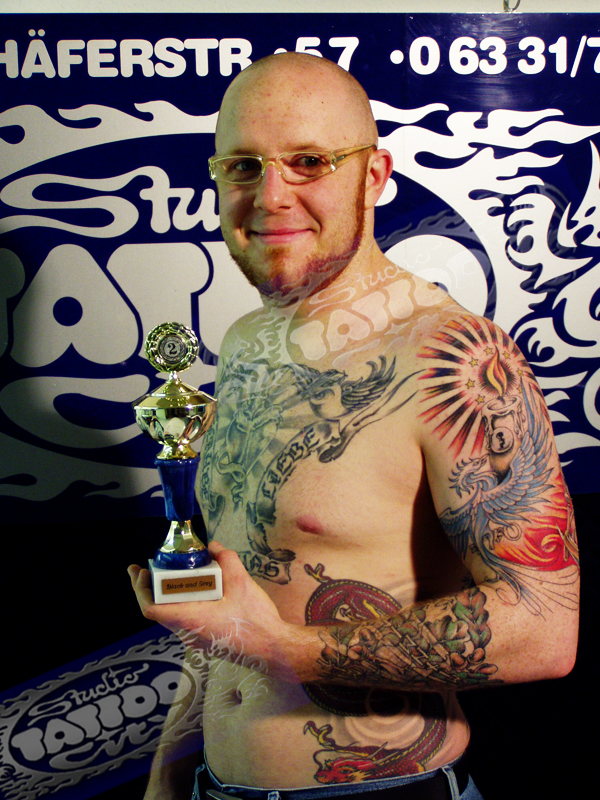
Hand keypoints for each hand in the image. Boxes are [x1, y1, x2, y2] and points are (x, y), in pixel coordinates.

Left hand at [128, 542, 296, 677]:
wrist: (274, 650)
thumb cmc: (255, 620)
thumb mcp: (242, 582)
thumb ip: (226, 559)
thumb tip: (214, 546)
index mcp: (190, 619)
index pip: (151, 609)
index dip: (140, 590)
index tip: (140, 572)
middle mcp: (187, 633)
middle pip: (158, 610)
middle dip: (151, 588)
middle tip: (150, 567)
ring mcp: (195, 640)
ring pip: (172, 615)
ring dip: (167, 596)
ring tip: (171, 574)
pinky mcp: (205, 640)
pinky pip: (185, 620)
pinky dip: (182, 603)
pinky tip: (195, 590)